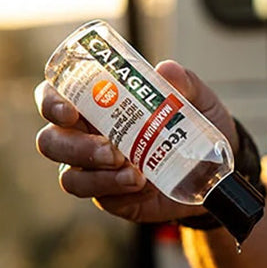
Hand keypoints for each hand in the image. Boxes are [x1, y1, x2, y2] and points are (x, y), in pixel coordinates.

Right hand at [35, 60, 237, 221]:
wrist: (215, 171)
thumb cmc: (196, 128)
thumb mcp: (198, 101)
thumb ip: (184, 83)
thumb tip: (166, 70)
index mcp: (96, 104)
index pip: (54, 97)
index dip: (51, 103)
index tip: (70, 111)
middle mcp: (86, 136)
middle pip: (51, 141)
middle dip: (74, 146)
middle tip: (112, 150)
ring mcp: (95, 170)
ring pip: (69, 176)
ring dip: (97, 175)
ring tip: (133, 172)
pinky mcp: (110, 196)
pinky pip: (99, 197)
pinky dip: (117, 190)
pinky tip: (142, 185)